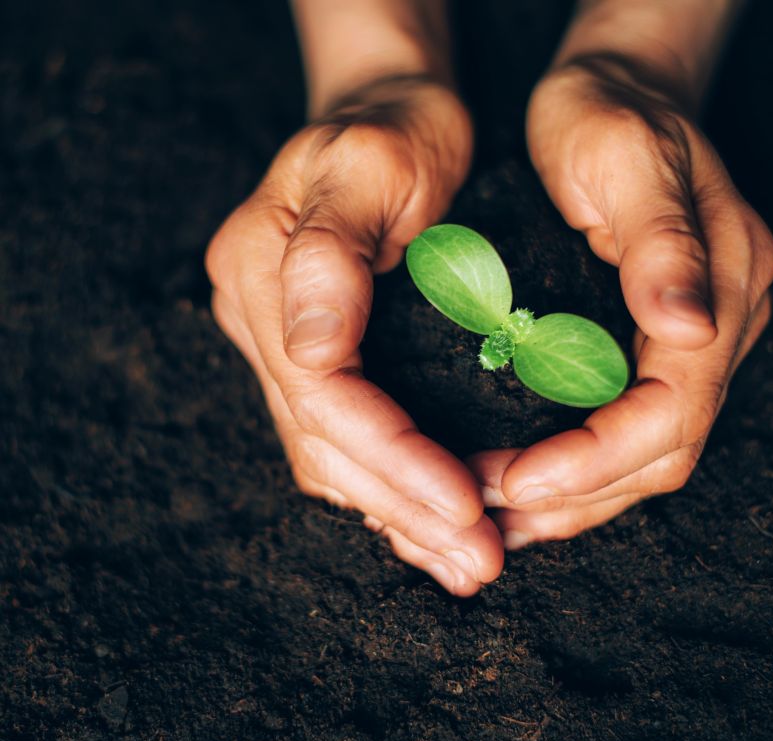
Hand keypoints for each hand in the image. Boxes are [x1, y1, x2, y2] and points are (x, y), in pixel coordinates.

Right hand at [206, 76, 502, 593]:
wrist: (390, 111)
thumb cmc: (396, 127)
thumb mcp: (373, 162)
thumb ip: (330, 254)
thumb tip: (312, 358)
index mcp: (261, 270)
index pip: (322, 395)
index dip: (392, 456)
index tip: (465, 503)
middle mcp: (260, 319)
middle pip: (324, 442)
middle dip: (404, 508)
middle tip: (479, 561)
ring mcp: (281, 342)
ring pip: (330, 457)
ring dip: (399, 517)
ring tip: (466, 564)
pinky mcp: (314, 357)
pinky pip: (343, 442)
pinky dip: (389, 491)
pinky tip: (431, 528)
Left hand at [470, 55, 772, 547]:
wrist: (618, 87)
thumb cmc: (610, 111)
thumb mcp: (627, 154)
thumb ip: (663, 241)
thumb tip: (691, 331)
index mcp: (727, 286)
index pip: (673, 411)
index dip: (597, 459)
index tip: (517, 480)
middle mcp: (723, 326)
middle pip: (664, 451)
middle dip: (578, 494)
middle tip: (488, 507)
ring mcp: (700, 339)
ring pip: (650, 454)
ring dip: (576, 498)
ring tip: (497, 513)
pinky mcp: (663, 343)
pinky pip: (630, 426)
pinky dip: (579, 467)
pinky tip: (525, 479)